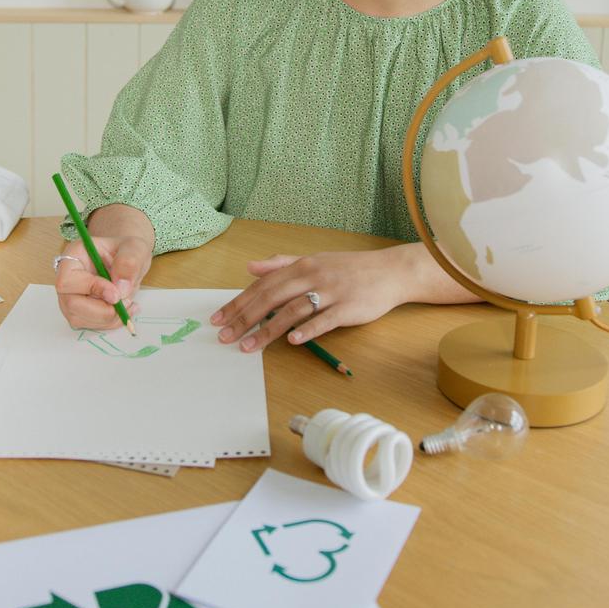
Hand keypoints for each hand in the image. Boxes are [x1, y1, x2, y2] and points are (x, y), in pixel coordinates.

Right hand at [54, 235, 151, 329]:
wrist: (128, 261)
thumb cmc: (127, 251)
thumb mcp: (135, 248)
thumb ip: (128, 263)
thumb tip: (120, 288)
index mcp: (74, 256)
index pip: (68, 280)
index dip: (91, 289)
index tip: (117, 294)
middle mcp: (67, 278)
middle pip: (71, 304)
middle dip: (102, 310)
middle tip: (126, 302)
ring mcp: (70, 296)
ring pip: (79, 319)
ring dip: (108, 318)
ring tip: (129, 304)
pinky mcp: (79, 311)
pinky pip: (89, 325)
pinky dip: (110, 322)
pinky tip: (125, 310)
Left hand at [210, 248, 408, 351]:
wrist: (390, 271)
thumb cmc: (350, 269)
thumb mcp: (314, 260)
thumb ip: (282, 264)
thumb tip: (251, 267)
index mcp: (302, 265)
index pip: (263, 285)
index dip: (239, 302)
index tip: (219, 319)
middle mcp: (313, 276)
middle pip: (271, 298)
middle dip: (245, 318)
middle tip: (224, 337)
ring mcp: (331, 292)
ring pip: (293, 311)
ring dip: (268, 330)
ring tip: (248, 347)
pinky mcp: (348, 308)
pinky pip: (324, 320)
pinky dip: (307, 330)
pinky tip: (291, 342)